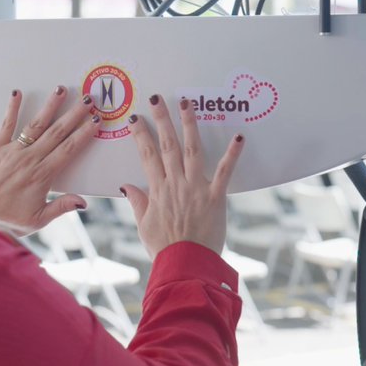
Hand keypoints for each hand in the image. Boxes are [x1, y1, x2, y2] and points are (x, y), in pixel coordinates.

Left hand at [0, 86, 100, 232]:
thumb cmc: (7, 220)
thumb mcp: (38, 220)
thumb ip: (61, 207)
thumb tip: (83, 202)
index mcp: (42, 175)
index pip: (69, 149)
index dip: (84, 134)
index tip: (96, 121)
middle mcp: (30, 159)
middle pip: (57, 132)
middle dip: (74, 114)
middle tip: (88, 100)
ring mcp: (13, 151)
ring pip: (36, 125)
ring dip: (50, 106)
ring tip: (61, 89)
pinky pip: (6, 125)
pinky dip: (12, 108)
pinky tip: (17, 93)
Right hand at [122, 95, 244, 258]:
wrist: (186, 266)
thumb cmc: (165, 249)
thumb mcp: (144, 226)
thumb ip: (137, 202)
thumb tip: (126, 186)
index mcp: (157, 190)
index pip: (146, 155)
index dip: (140, 135)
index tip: (134, 119)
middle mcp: (175, 184)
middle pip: (167, 145)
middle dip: (161, 120)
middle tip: (157, 99)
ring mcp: (195, 188)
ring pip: (192, 150)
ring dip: (189, 125)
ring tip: (186, 104)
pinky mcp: (215, 197)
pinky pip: (225, 172)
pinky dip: (232, 155)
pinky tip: (238, 138)